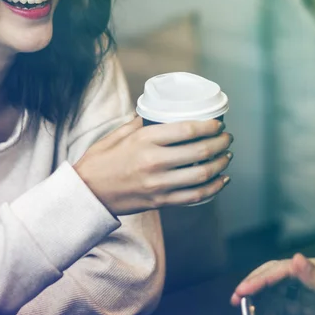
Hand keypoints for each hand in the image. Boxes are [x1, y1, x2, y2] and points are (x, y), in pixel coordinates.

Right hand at [74, 117, 233, 215]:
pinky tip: (221, 180)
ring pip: (202, 174)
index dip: (210, 126)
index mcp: (145, 140)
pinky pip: (195, 196)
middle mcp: (155, 162)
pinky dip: (213, 188)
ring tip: (226, 156)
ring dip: (221, 164)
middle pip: (200, 151)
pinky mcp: (161, 201)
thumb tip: (162, 113)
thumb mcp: (118, 134)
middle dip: (221, 143)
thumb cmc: (101, 161)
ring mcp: (159, 184)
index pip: (188, 130)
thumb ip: (142, 123)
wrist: (87, 193)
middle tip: (227, 138)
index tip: (219, 124)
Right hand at [231, 254, 314, 314]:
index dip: (261, 278)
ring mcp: (308, 287)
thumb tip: (296, 258)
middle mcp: (311, 272)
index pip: (283, 268)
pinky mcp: (307, 301)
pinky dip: (271, 308)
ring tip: (245, 309)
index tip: (243, 290)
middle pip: (275, 273)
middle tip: (236, 298)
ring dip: (260, 297)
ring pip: (276, 287)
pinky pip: (283, 301)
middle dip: (255, 284)